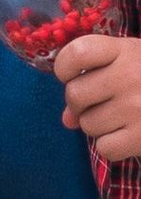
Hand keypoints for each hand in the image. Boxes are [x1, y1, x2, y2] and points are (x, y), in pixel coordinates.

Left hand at [58, 34, 140, 161]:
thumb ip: (94, 80)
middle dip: (80, 102)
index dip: (65, 67)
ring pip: (87, 124)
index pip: (77, 53)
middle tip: (100, 102)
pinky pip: (105, 148)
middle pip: (75, 94)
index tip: (72, 74)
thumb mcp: (129, 64)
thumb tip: (67, 119)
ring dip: (98, 125)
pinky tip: (128, 135)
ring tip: (121, 118)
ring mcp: (138, 107)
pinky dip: (112, 146)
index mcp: (126, 50)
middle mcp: (132, 76)